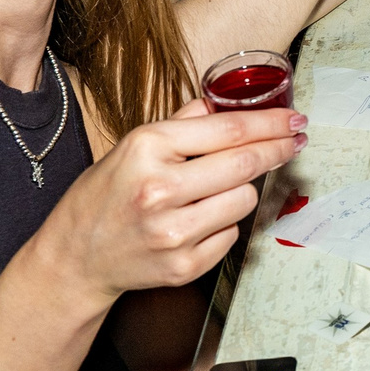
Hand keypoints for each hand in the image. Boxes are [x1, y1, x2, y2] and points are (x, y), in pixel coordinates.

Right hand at [34, 101, 305, 305]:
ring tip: (216, 190)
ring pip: (244, 201)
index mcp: (147, 149)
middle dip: (277, 150)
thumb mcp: (131, 146)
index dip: (271, 123)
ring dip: (242, 190)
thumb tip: (223, 103)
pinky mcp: (183, 266)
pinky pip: (231, 235)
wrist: (74, 258)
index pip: (228, 130)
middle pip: (245, 165)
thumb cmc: (104, 196)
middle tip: (295, 142)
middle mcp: (159, 190)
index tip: (295, 120)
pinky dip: (224, 224)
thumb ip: (181, 124)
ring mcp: (172, 233)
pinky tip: (199, 221)